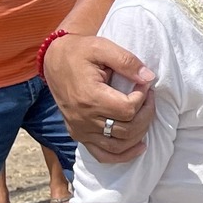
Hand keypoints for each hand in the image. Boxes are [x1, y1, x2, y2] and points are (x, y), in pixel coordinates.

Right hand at [44, 34, 155, 160]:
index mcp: (89, 97)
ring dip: (140, 133)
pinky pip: (102, 155)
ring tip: (146, 114)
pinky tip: (139, 146)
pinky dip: (123, 155)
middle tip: (150, 97)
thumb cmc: (80, 52)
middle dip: (146, 114)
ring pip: (118, 146)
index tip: (145, 84)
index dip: (144, 98)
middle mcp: (83, 119)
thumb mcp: (102, 47)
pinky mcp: (79, 135)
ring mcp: (80, 130)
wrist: (53, 61)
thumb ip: (127, 61)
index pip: (128, 109)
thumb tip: (149, 78)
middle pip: (127, 130)